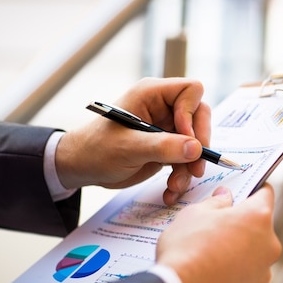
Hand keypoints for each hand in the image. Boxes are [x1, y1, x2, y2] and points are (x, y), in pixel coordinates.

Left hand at [55, 77, 210, 203]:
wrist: (83, 168)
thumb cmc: (97, 149)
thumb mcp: (129, 148)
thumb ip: (163, 147)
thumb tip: (195, 148)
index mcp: (152, 94)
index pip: (190, 91)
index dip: (192, 114)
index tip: (186, 138)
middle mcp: (163, 107)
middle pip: (200, 117)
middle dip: (198, 145)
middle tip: (195, 168)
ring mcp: (166, 128)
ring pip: (195, 142)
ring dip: (189, 167)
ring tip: (175, 186)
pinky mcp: (167, 147)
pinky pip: (186, 159)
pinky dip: (182, 176)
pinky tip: (170, 191)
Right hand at [156, 185, 281, 282]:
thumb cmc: (187, 249)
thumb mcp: (195, 213)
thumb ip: (215, 202)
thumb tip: (224, 197)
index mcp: (259, 217)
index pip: (265, 194)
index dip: (253, 189)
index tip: (244, 191)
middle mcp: (269, 245)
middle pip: (259, 226)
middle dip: (241, 223)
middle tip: (216, 224)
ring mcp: (262, 272)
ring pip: (252, 253)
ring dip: (237, 249)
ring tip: (209, 251)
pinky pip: (244, 276)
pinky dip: (232, 272)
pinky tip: (209, 272)